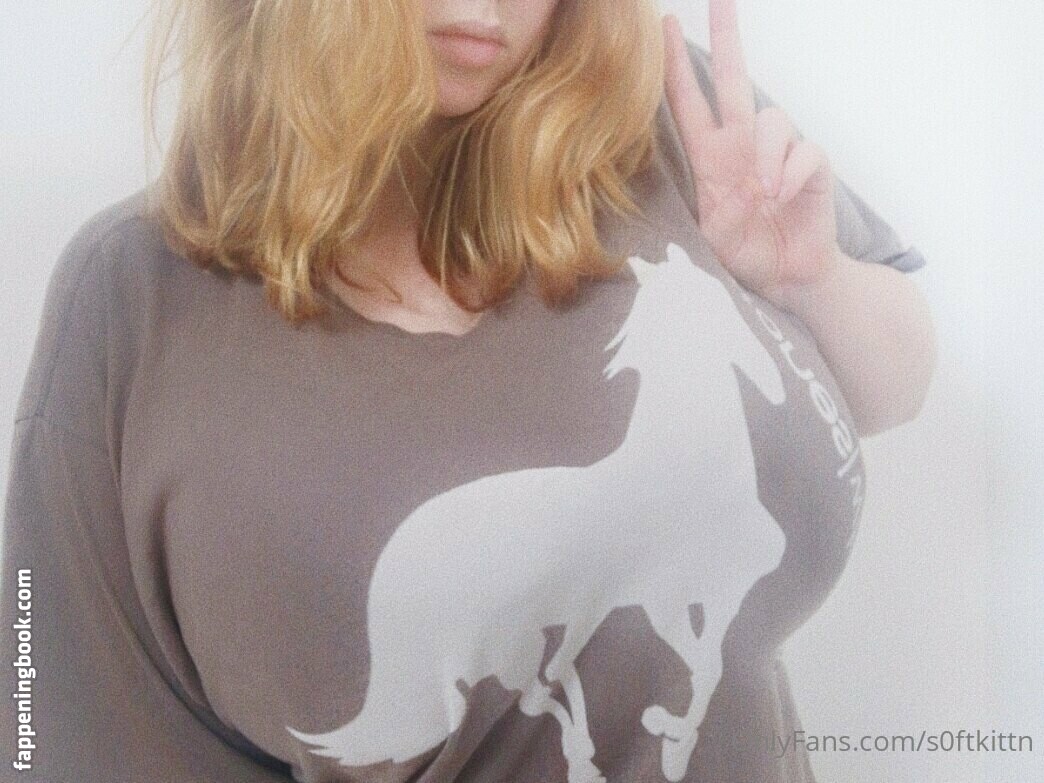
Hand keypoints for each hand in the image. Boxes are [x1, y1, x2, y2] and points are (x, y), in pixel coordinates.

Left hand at [663, 1, 841, 297]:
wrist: (786, 279)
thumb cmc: (744, 254)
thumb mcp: (708, 234)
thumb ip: (709, 208)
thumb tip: (735, 188)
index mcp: (708, 158)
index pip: (687, 101)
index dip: (674, 65)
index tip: (663, 25)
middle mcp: (741, 146)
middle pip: (731, 80)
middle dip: (726, 38)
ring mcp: (777, 154)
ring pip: (773, 119)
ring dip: (767, 155)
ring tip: (763, 194)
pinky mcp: (811, 167)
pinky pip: (805, 152)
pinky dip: (792, 174)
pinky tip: (783, 197)